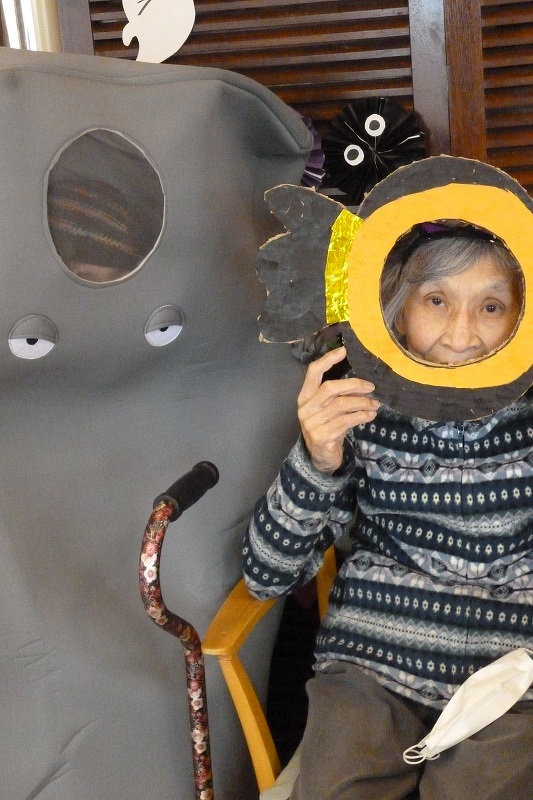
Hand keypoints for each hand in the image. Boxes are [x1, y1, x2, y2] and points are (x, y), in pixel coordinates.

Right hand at [297, 346, 379, 473]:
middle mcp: (306, 408)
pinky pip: (346, 421)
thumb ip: (337, 395)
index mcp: (305, 396)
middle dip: (353, 385)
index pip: (313, 372)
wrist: (321, 456)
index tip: (344, 350)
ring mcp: (312, 423)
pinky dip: (362, 416)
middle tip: (371, 387)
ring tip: (375, 404)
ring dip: (362, 403)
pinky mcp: (322, 436)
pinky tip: (370, 415)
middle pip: (330, 388)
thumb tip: (361, 380)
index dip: (328, 360)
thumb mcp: (327, 408)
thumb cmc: (327, 426)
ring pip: (341, 405)